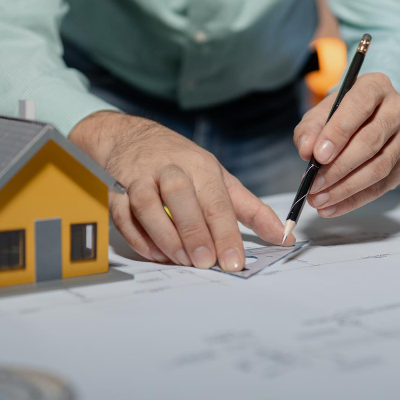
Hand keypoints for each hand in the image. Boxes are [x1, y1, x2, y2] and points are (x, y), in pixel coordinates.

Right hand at [70, 111, 284, 269]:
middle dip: (193, 231)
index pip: (216, 200)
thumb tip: (283, 237)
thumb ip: (251, 209)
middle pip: (180, 196)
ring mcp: (140, 177)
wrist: (131, 137)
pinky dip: (139, 238)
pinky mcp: (116, 190)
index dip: (226, 233)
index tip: (234, 261)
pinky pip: (124, 215)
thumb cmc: (183, 164)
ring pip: (146, 204)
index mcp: (201, 166)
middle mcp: (170, 168)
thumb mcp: (219, 179)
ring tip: (181, 260)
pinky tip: (156, 254)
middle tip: (205, 262)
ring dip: (164, 235)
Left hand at [292, 72, 399, 216]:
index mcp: (376, 86)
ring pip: (379, 167)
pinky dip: (355, 200)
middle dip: (339, 167)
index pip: (359, 105)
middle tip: (314, 185)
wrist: (369, 115)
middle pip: (371, 141)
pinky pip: (382, 186)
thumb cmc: (342, 112)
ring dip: (346, 188)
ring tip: (319, 200)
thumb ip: (310, 129)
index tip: (318, 155)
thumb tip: (307, 151)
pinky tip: (332, 207)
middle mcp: (397, 109)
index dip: (339, 132)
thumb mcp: (321, 113)